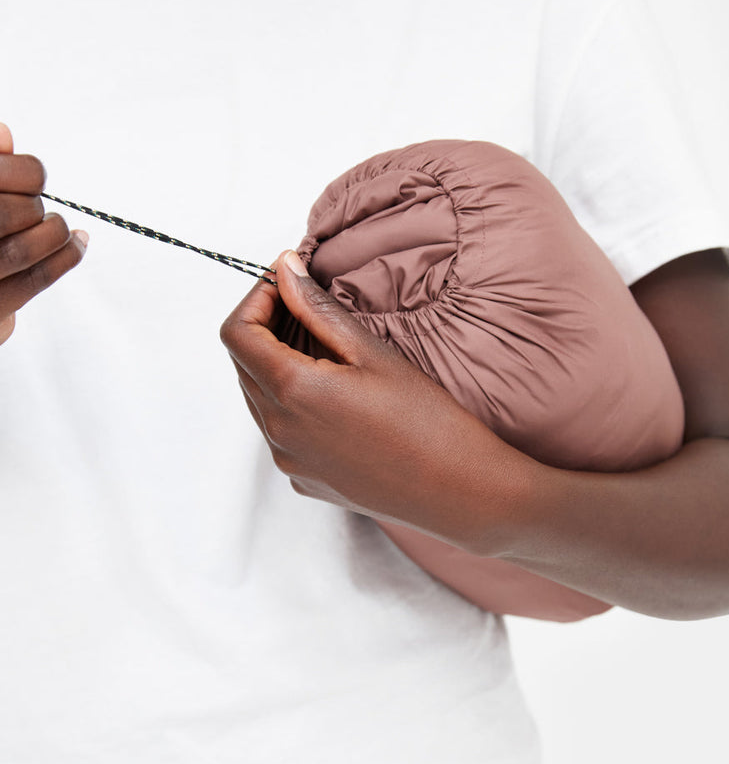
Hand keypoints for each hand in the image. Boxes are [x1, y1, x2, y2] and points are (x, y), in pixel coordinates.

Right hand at [0, 122, 87, 344]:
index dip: (25, 173)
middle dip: (34, 206)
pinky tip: (78, 242)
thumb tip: (6, 133)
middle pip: (8, 214)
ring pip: (20, 251)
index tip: (35, 177)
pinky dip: (66, 257)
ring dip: (53, 233)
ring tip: (58, 225)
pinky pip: (35, 279)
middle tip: (39, 207)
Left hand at [219, 249, 524, 553]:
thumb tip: (285, 270)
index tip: (283, 284)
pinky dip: (291, 405)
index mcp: (292, 391)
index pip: (237, 334)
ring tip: (322, 351)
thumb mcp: (373, 353)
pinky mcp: (304, 480)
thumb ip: (318, 309)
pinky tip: (333, 398)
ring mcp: (289, 460)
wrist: (456, 492)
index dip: (255, 300)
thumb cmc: (427, 422)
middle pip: (243, 366)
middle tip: (304, 308)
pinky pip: (280, 433)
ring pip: (259, 400)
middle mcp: (279, 430)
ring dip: (276, 367)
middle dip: (264, 329)